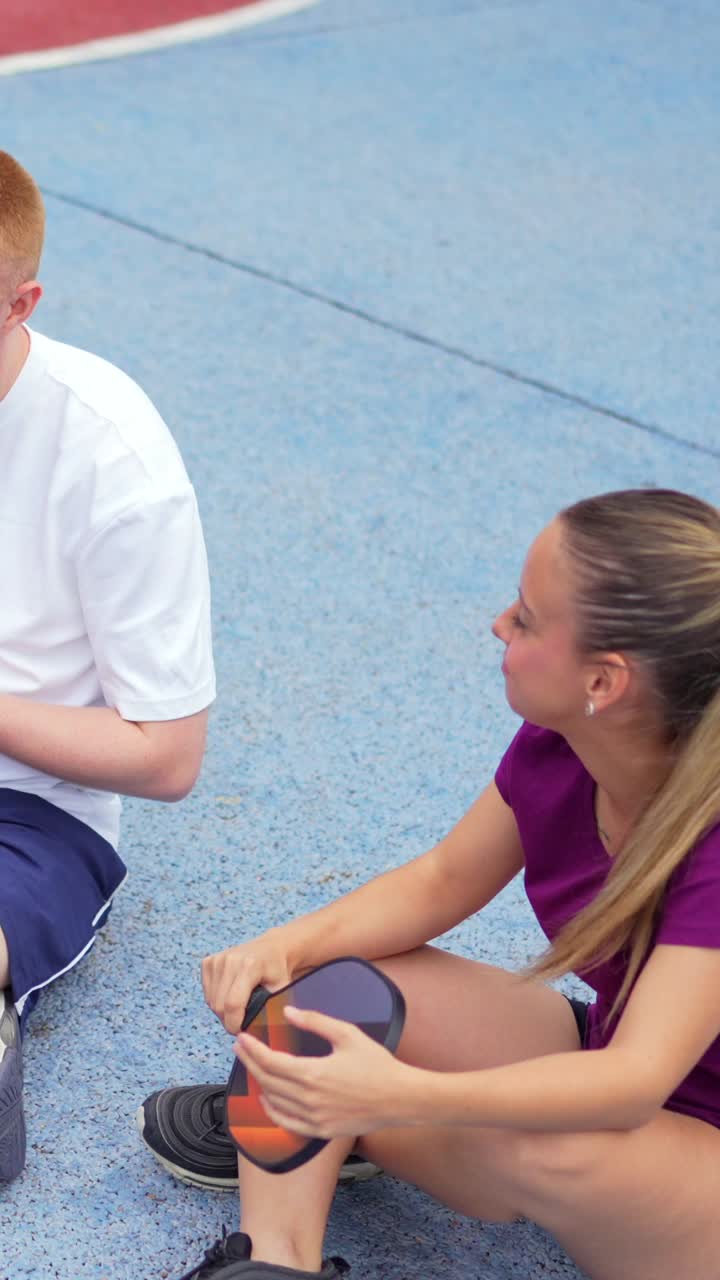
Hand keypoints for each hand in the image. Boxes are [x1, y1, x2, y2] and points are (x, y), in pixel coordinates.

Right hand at [201, 931, 292, 1033]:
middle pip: (219, 1005)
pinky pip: (206, 992)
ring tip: (238, 1007)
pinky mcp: (208, 962)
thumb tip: (260, 1036)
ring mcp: (217, 960)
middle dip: (229, 1020)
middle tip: (242, 1021)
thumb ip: (271, 1011)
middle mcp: (230, 960)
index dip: (235, 1024)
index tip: (242, 1031)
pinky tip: (229, 995)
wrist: (271, 949)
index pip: (233, 1003)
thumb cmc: (277, 971)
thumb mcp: (281, 991)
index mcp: (250, 965)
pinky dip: (216, 1000)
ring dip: (222, 1011)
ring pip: (211, 1001)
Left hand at [233, 1006, 419, 1137]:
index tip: (242, 1038)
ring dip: (259, 1084)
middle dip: (250, 1063)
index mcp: (313, 1073)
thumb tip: (288, 1012)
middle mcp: (309, 1099)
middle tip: (240, 1049)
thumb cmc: (377, 1064)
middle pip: (267, 1081)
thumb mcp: (347, 1034)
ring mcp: (314, 1119)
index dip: (252, 1050)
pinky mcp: (321, 1131)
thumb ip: (315, 1022)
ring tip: (252, 1068)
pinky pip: (288, 1124)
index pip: (271, 1062)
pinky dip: (273, 1112)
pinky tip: (268, 1100)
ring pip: (274, 1103)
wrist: (400, 1098)